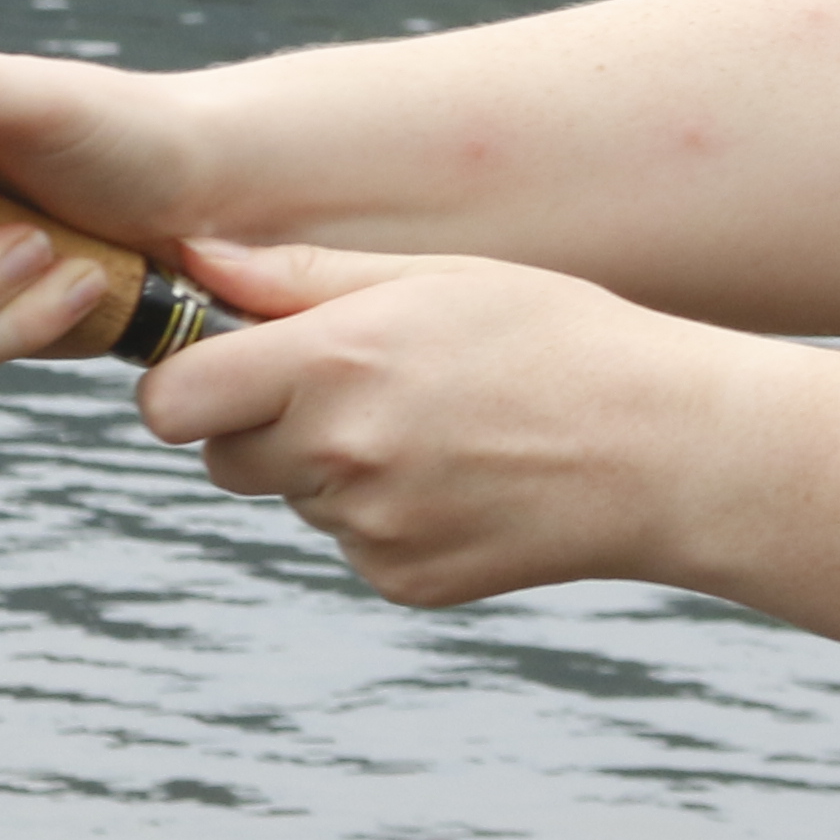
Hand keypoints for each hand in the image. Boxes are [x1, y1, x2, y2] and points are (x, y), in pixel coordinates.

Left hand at [138, 239, 742, 605]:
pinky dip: (389, 513)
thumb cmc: (561, 338)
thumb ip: (301, 275)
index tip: (230, 363)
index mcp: (336, 363)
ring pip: (296, 498)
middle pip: (222, 457)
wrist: (668, 450)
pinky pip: (354, 542)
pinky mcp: (403, 580)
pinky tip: (465, 476)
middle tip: (357, 386)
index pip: (172, 402)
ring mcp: (370, 529)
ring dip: (333, 467)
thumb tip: (193, 259)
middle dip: (261, 424)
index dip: (187, 381)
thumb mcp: (438, 276)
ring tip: (439, 426)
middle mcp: (340, 455)